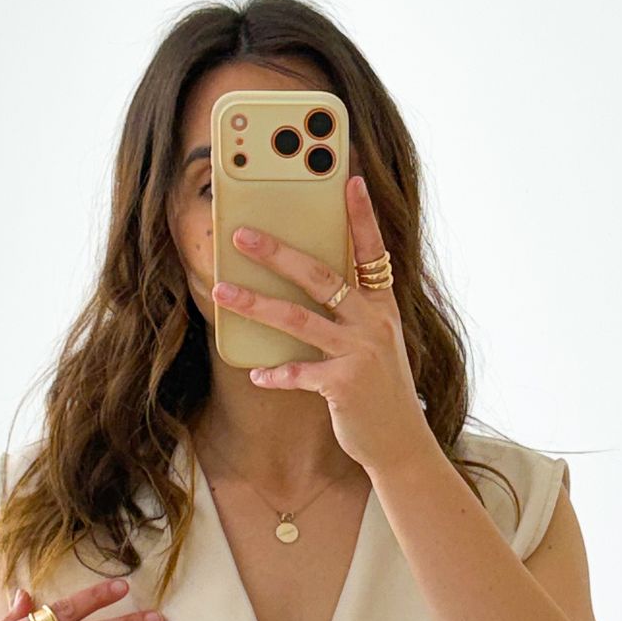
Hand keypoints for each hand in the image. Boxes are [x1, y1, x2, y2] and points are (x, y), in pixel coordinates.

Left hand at [210, 172, 430, 473]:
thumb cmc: (380, 389)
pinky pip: (298, 373)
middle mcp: (373, 323)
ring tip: (221, 291)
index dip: (362, 215)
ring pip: (299, 319)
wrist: (400, 442)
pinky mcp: (344, 385)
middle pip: (321, 277)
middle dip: (278, 253)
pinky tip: (256, 373)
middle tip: (242, 235)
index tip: (349, 179)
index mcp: (382, 307)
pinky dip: (275, 373)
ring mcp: (359, 353)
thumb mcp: (376, 342)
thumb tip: (313, 283)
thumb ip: (353, 312)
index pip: (373, 251)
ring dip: (256, 304)